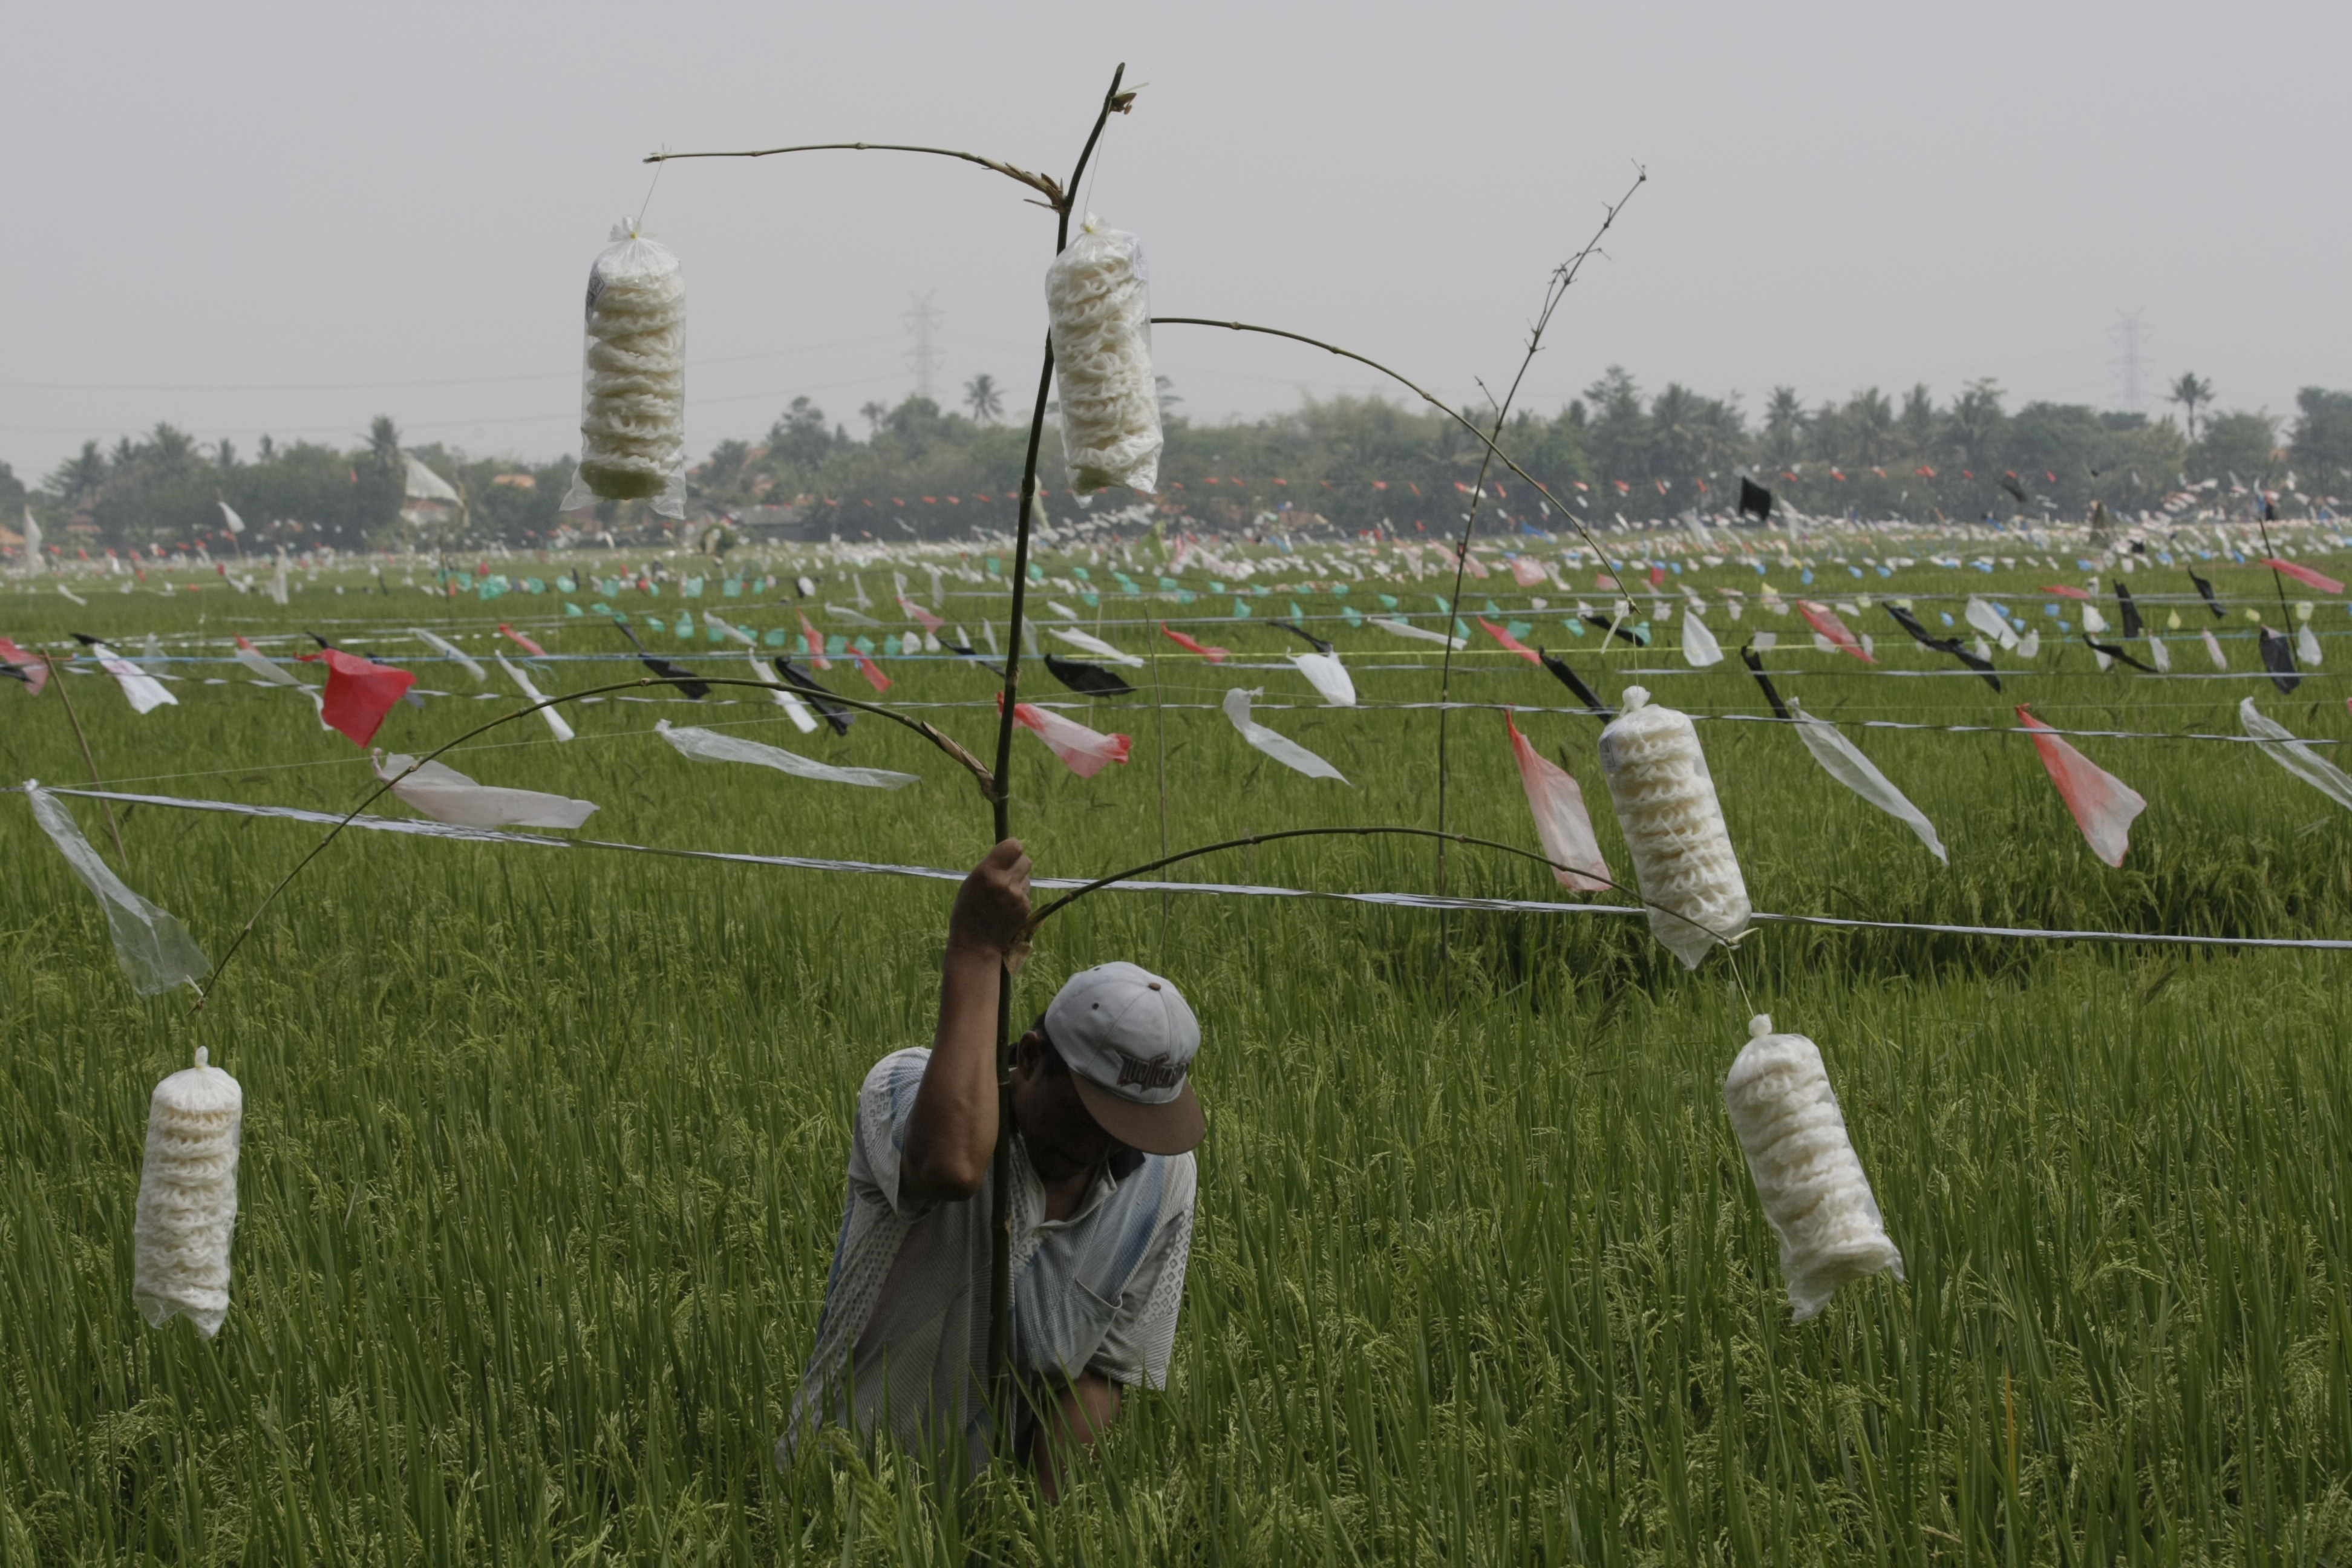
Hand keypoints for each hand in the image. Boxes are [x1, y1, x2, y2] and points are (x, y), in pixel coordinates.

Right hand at [948, 838, 1031, 957]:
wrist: (975, 943)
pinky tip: (1007, 909)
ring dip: (1019, 883)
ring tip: (1003, 897)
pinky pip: (1027, 894)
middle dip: (1018, 866)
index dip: (1013, 849)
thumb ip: (991, 868)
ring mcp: (1016, 896)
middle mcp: (1003, 882)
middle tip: (1007, 876)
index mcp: (986, 872)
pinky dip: (1019, 899)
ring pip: (1027, 878)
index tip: (1008, 855)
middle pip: (1026, 860)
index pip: (1014, 846)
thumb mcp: (972, 883)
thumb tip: (1010, 854)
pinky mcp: (1024, 908)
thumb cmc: (968, 911)